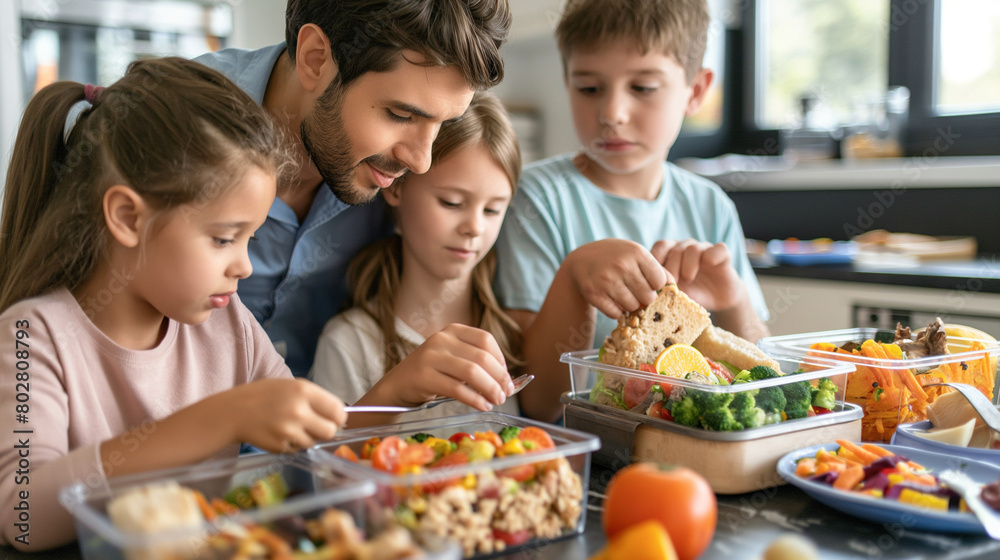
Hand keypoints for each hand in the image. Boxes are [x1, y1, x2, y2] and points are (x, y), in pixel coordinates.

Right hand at [226, 378, 345, 452]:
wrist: (233, 412)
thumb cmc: (264, 396)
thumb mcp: (290, 386)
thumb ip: (314, 398)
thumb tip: (338, 414)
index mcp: (304, 391)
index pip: (337, 410)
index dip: (339, 417)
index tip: (335, 419)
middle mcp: (299, 411)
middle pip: (330, 431)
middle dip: (326, 430)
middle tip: (316, 427)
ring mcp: (289, 431)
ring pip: (314, 442)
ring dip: (308, 438)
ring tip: (292, 428)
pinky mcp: (280, 446)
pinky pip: (298, 449)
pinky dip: (293, 444)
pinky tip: (280, 434)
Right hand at [372, 324, 511, 410]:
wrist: (397, 386)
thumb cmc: (432, 374)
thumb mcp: (453, 360)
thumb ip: (475, 363)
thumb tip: (506, 381)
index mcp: (452, 330)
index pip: (486, 339)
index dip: (501, 360)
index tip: (507, 378)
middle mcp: (441, 339)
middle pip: (482, 357)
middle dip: (499, 378)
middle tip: (506, 394)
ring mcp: (431, 357)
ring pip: (472, 372)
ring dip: (490, 389)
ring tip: (496, 401)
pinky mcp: (424, 376)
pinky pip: (457, 389)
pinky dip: (475, 399)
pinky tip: (483, 406)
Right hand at [565, 239, 667, 317]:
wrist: (581, 259)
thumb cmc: (615, 257)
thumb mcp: (635, 254)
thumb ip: (656, 268)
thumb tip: (673, 286)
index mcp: (637, 253)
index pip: (660, 281)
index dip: (654, 285)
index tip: (646, 282)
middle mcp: (622, 265)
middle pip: (648, 298)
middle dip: (643, 298)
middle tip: (633, 290)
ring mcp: (607, 280)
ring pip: (632, 307)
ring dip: (629, 304)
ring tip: (622, 293)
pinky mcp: (594, 294)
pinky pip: (616, 313)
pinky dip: (615, 310)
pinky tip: (610, 298)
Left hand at [651, 239, 743, 311]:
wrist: (717, 300)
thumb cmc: (691, 294)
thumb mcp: (673, 292)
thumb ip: (662, 287)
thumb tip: (647, 290)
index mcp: (672, 252)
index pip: (660, 247)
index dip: (656, 261)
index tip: (656, 279)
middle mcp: (687, 247)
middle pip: (675, 249)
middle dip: (671, 268)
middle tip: (672, 283)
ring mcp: (705, 248)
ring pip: (693, 249)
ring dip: (688, 265)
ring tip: (688, 279)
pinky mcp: (722, 254)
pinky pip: (718, 249)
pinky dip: (712, 256)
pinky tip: (709, 266)